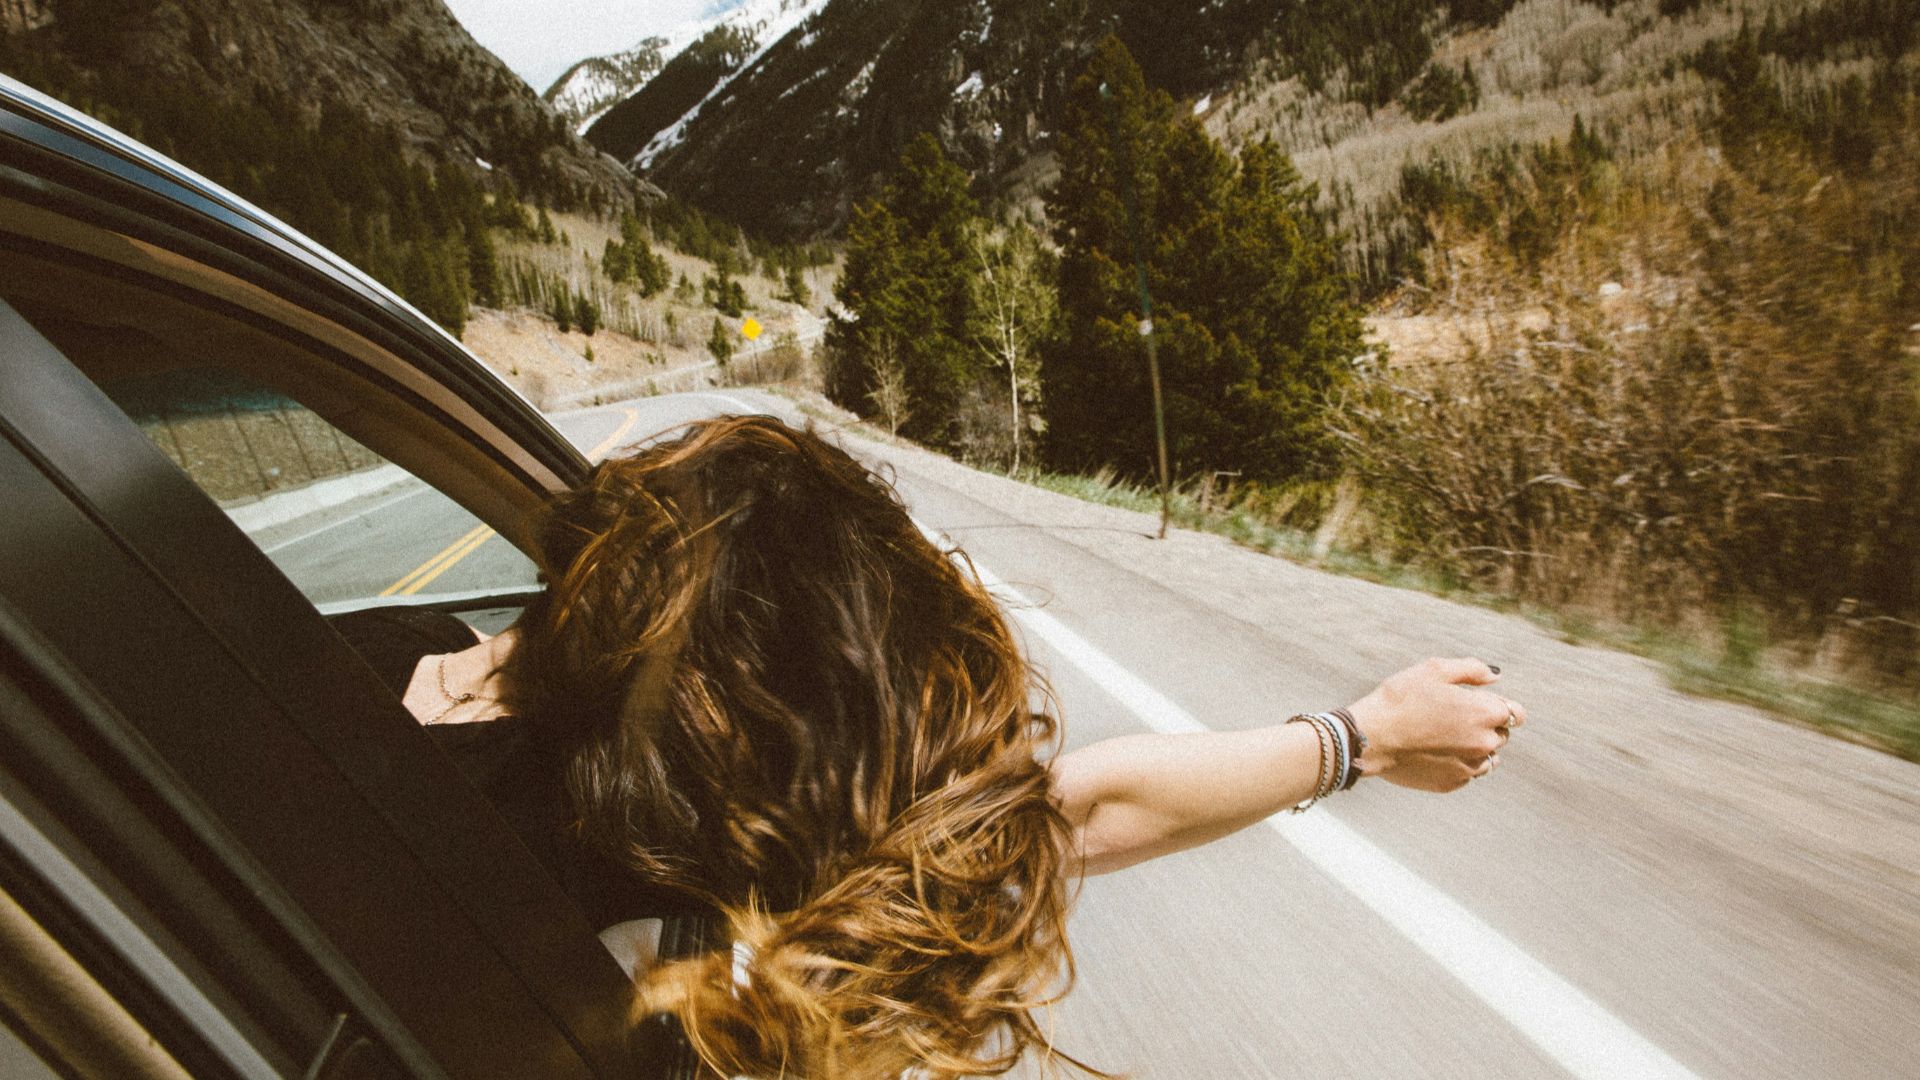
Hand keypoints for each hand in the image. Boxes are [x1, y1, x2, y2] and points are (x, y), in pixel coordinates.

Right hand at [1345, 657, 1523, 792]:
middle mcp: (1485, 743)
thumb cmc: (1400, 699)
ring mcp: (1470, 767)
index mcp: (1485, 712)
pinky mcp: (1453, 783)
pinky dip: (1458, 763)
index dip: (1499, 706)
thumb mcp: (1434, 670)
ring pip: (1488, 758)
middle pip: (1502, 735)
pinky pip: (1467, 773)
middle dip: (1486, 725)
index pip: (1517, 713)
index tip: (1479, 703)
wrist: (1371, 737)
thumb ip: (1472, 670)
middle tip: (1452, 717)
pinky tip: (1434, 752)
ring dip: (1475, 747)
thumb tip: (1495, 676)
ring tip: (1444, 737)